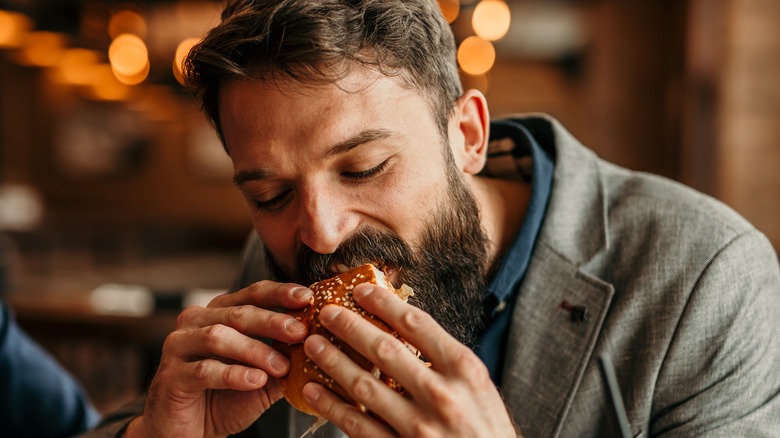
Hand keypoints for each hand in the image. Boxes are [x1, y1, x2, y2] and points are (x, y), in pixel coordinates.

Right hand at [125, 281, 311, 437]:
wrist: (188, 433)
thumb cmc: (225, 398)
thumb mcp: (262, 377)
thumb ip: (282, 359)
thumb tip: (318, 344)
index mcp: (219, 313)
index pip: (252, 294)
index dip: (280, 293)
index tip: (307, 297)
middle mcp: (196, 321)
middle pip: (238, 313)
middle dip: (272, 322)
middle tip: (300, 331)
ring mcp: (179, 346)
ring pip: (219, 338)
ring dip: (255, 351)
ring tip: (282, 366)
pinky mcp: (170, 375)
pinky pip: (204, 370)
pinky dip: (233, 374)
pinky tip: (256, 380)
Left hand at [300, 283, 518, 437]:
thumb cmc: (486, 428)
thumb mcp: (478, 386)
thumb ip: (444, 359)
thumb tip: (402, 327)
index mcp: (463, 370)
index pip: (417, 324)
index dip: (384, 303)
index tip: (361, 290)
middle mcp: (441, 395)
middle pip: (385, 350)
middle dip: (350, 327)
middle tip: (327, 312)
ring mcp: (418, 426)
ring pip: (364, 386)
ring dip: (333, 362)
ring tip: (313, 345)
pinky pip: (357, 425)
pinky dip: (332, 406)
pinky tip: (314, 391)